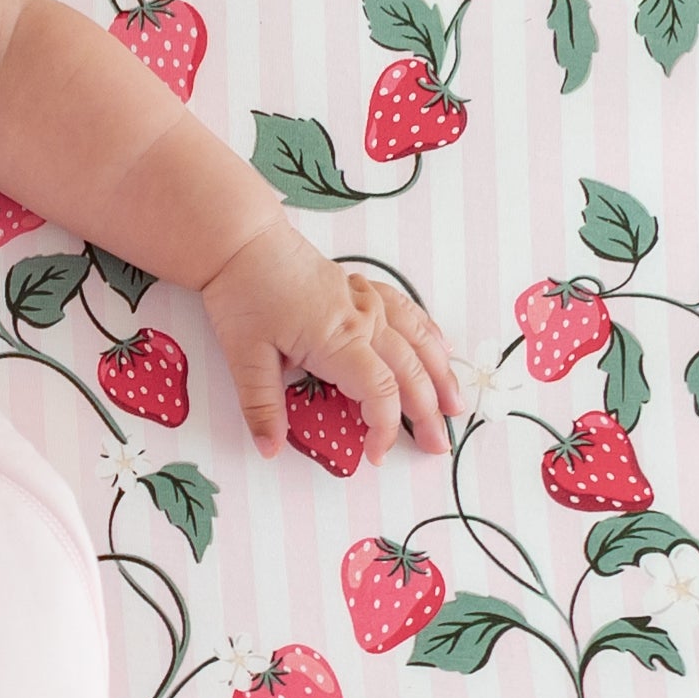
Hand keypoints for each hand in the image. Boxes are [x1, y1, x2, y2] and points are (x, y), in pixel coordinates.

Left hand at [205, 224, 464, 458]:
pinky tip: (442, 348)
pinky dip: (429, 334)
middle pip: (409, 371)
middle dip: (426, 413)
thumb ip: (261, 406)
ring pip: (418, 341)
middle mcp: (364, 320)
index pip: (379, 391)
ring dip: (441, 375)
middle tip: (436, 446)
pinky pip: (408, 312)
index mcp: (338, 340)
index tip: (374, 455)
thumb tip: (270, 450)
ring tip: (455, 406)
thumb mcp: (243, 355)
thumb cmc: (243, 293)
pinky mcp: (363, 290)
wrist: (243, 242)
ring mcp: (367, 302)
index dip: (384, 428)